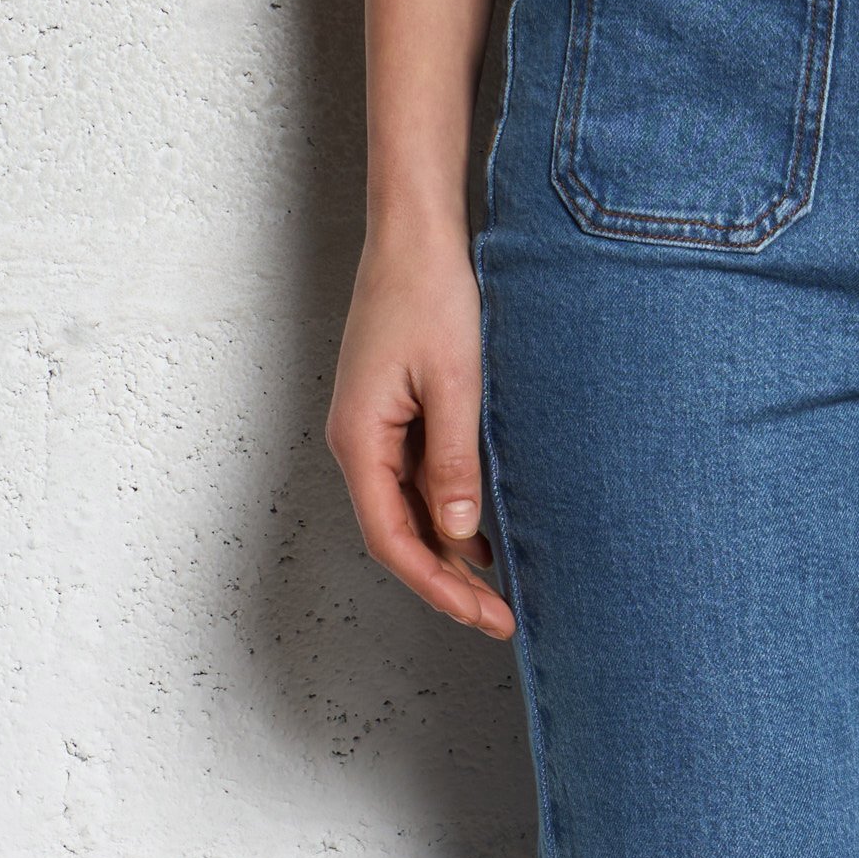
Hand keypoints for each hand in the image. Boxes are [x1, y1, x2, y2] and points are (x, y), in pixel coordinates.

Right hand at [327, 227, 514, 638]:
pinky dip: (447, 520)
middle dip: (448, 584)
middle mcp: (358, 443)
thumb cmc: (430, 296)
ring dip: (449, 558)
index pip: (392, 540)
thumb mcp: (454, 384)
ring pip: (408, 516)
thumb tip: (457, 534)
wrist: (415, 236)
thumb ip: (454, 462)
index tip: (481, 616)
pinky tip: (482, 543)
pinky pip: (416, 486)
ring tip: (497, 596)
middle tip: (500, 621)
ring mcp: (374, 432)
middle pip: (398, 537)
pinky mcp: (394, 419)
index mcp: (360, 439)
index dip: (436, 586)